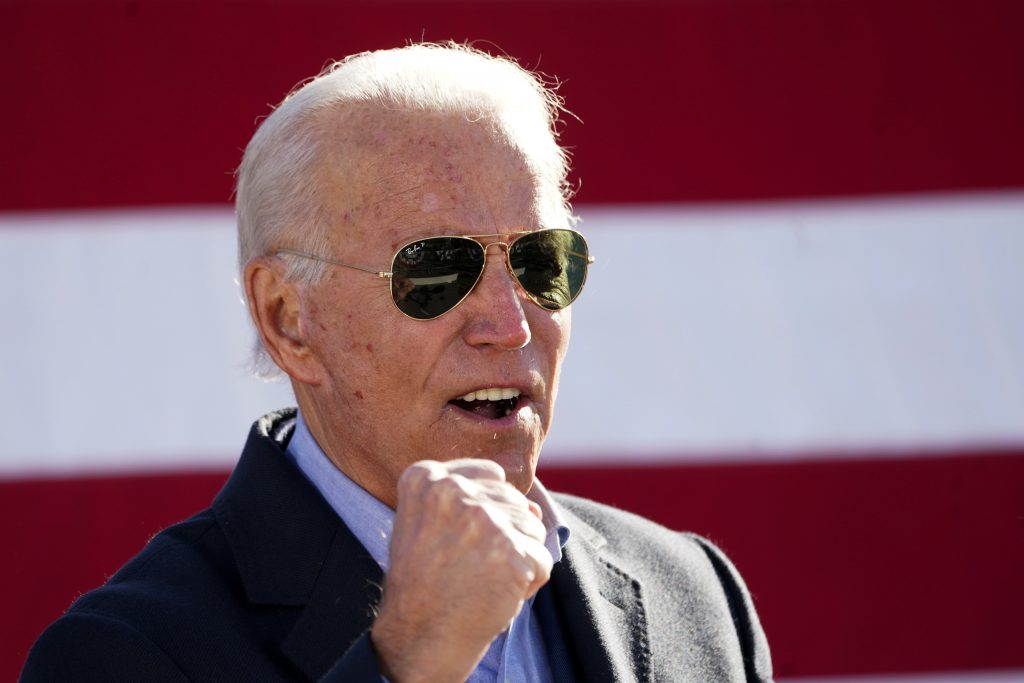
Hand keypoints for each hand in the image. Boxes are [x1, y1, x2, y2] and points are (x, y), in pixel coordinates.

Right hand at [370, 459, 551, 682]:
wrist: (419, 636)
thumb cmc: (424, 582)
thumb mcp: (426, 524)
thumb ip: (472, 499)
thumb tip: (534, 508)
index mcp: (426, 478)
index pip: (490, 474)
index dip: (485, 511)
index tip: (460, 538)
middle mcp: (453, 490)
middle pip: (514, 500)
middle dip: (504, 534)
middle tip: (469, 565)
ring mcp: (483, 518)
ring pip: (532, 527)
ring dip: (517, 557)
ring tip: (482, 578)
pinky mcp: (510, 549)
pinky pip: (542, 559)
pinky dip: (528, 581)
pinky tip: (496, 593)